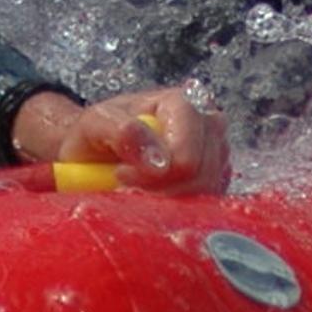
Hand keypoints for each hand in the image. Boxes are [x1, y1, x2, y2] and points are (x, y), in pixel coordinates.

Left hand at [9, 85, 229, 194]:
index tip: (122, 175)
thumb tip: (157, 159)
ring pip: (205, 193)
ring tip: (138, 188)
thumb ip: (122, 132)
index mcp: (183, 103)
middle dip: (161, 190)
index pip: (186, 157)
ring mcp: (216, 152)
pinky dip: (178, 208)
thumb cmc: (97, 133)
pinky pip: (206, 204)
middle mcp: (207, 124)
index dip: (156, 176)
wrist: (95, 153)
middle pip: (200, 177)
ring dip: (168, 201)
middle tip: (127, 185)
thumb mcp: (95, 124)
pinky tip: (154, 196)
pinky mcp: (215, 179)